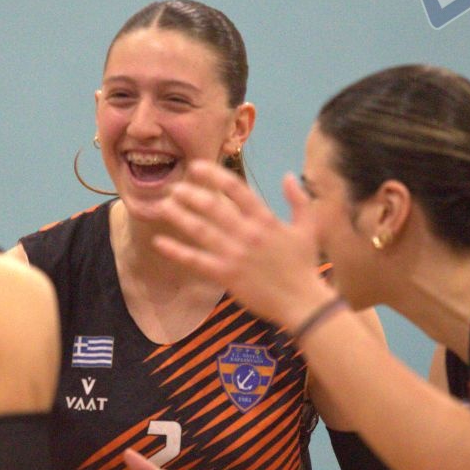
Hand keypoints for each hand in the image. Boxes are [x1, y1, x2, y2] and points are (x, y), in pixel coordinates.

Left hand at [151, 162, 335, 329]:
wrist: (302, 302)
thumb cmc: (305, 265)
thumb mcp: (310, 227)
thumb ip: (299, 200)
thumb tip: (288, 176)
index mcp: (265, 219)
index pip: (236, 189)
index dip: (213, 175)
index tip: (195, 167)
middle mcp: (247, 233)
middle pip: (212, 206)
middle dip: (189, 194)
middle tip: (173, 187)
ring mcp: (234, 254)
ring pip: (200, 230)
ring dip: (179, 216)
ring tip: (162, 205)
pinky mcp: (226, 275)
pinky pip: (196, 261)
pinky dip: (176, 251)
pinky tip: (160, 242)